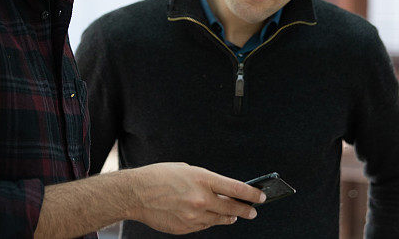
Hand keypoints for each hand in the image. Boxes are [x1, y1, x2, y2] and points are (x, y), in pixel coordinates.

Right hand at [126, 162, 264, 234]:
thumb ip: (205, 181)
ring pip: (219, 219)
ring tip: (234, 215)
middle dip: (246, 210)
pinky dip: (210, 221)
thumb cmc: (160, 176)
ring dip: (229, 217)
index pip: (236, 188)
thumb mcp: (186, 170)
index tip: (261, 197)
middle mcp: (201, 198)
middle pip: (232, 207)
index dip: (252, 194)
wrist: (136, 193)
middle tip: (253, 211)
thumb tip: (220, 191)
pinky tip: (211, 217)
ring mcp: (194, 216)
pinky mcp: (186, 227)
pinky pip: (204, 226)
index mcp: (203, 179)